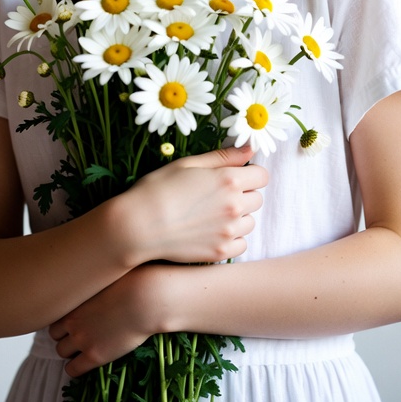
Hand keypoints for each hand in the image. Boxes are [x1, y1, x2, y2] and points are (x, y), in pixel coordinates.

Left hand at [49, 265, 174, 376]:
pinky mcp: (93, 355)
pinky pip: (72, 370)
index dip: (63, 318)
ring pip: (61, 351)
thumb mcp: (106, 276)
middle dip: (65, 334)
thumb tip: (93, 278)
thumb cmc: (132, 282)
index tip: (73, 319)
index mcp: (74, 300)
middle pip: (54, 334)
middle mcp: (72, 320)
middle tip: (79, 333)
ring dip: (69, 351)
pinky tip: (84, 363)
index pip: (54, 313)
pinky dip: (75, 368)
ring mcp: (81, 339)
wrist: (145, 300)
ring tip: (83, 347)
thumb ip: (93, 282)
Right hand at [120, 145, 267, 264]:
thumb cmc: (159, 188)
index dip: (250, 174)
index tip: (235, 176)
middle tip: (217, 195)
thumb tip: (250, 149)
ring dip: (239, 216)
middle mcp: (234, 206)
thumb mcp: (189, 164)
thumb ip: (224, 156)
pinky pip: (241, 244)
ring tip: (212, 214)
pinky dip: (232, 238)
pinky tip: (212, 231)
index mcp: (228, 180)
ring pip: (250, 222)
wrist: (138, 225)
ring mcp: (229, 231)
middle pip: (257, 198)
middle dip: (243, 194)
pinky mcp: (221, 252)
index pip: (262, 175)